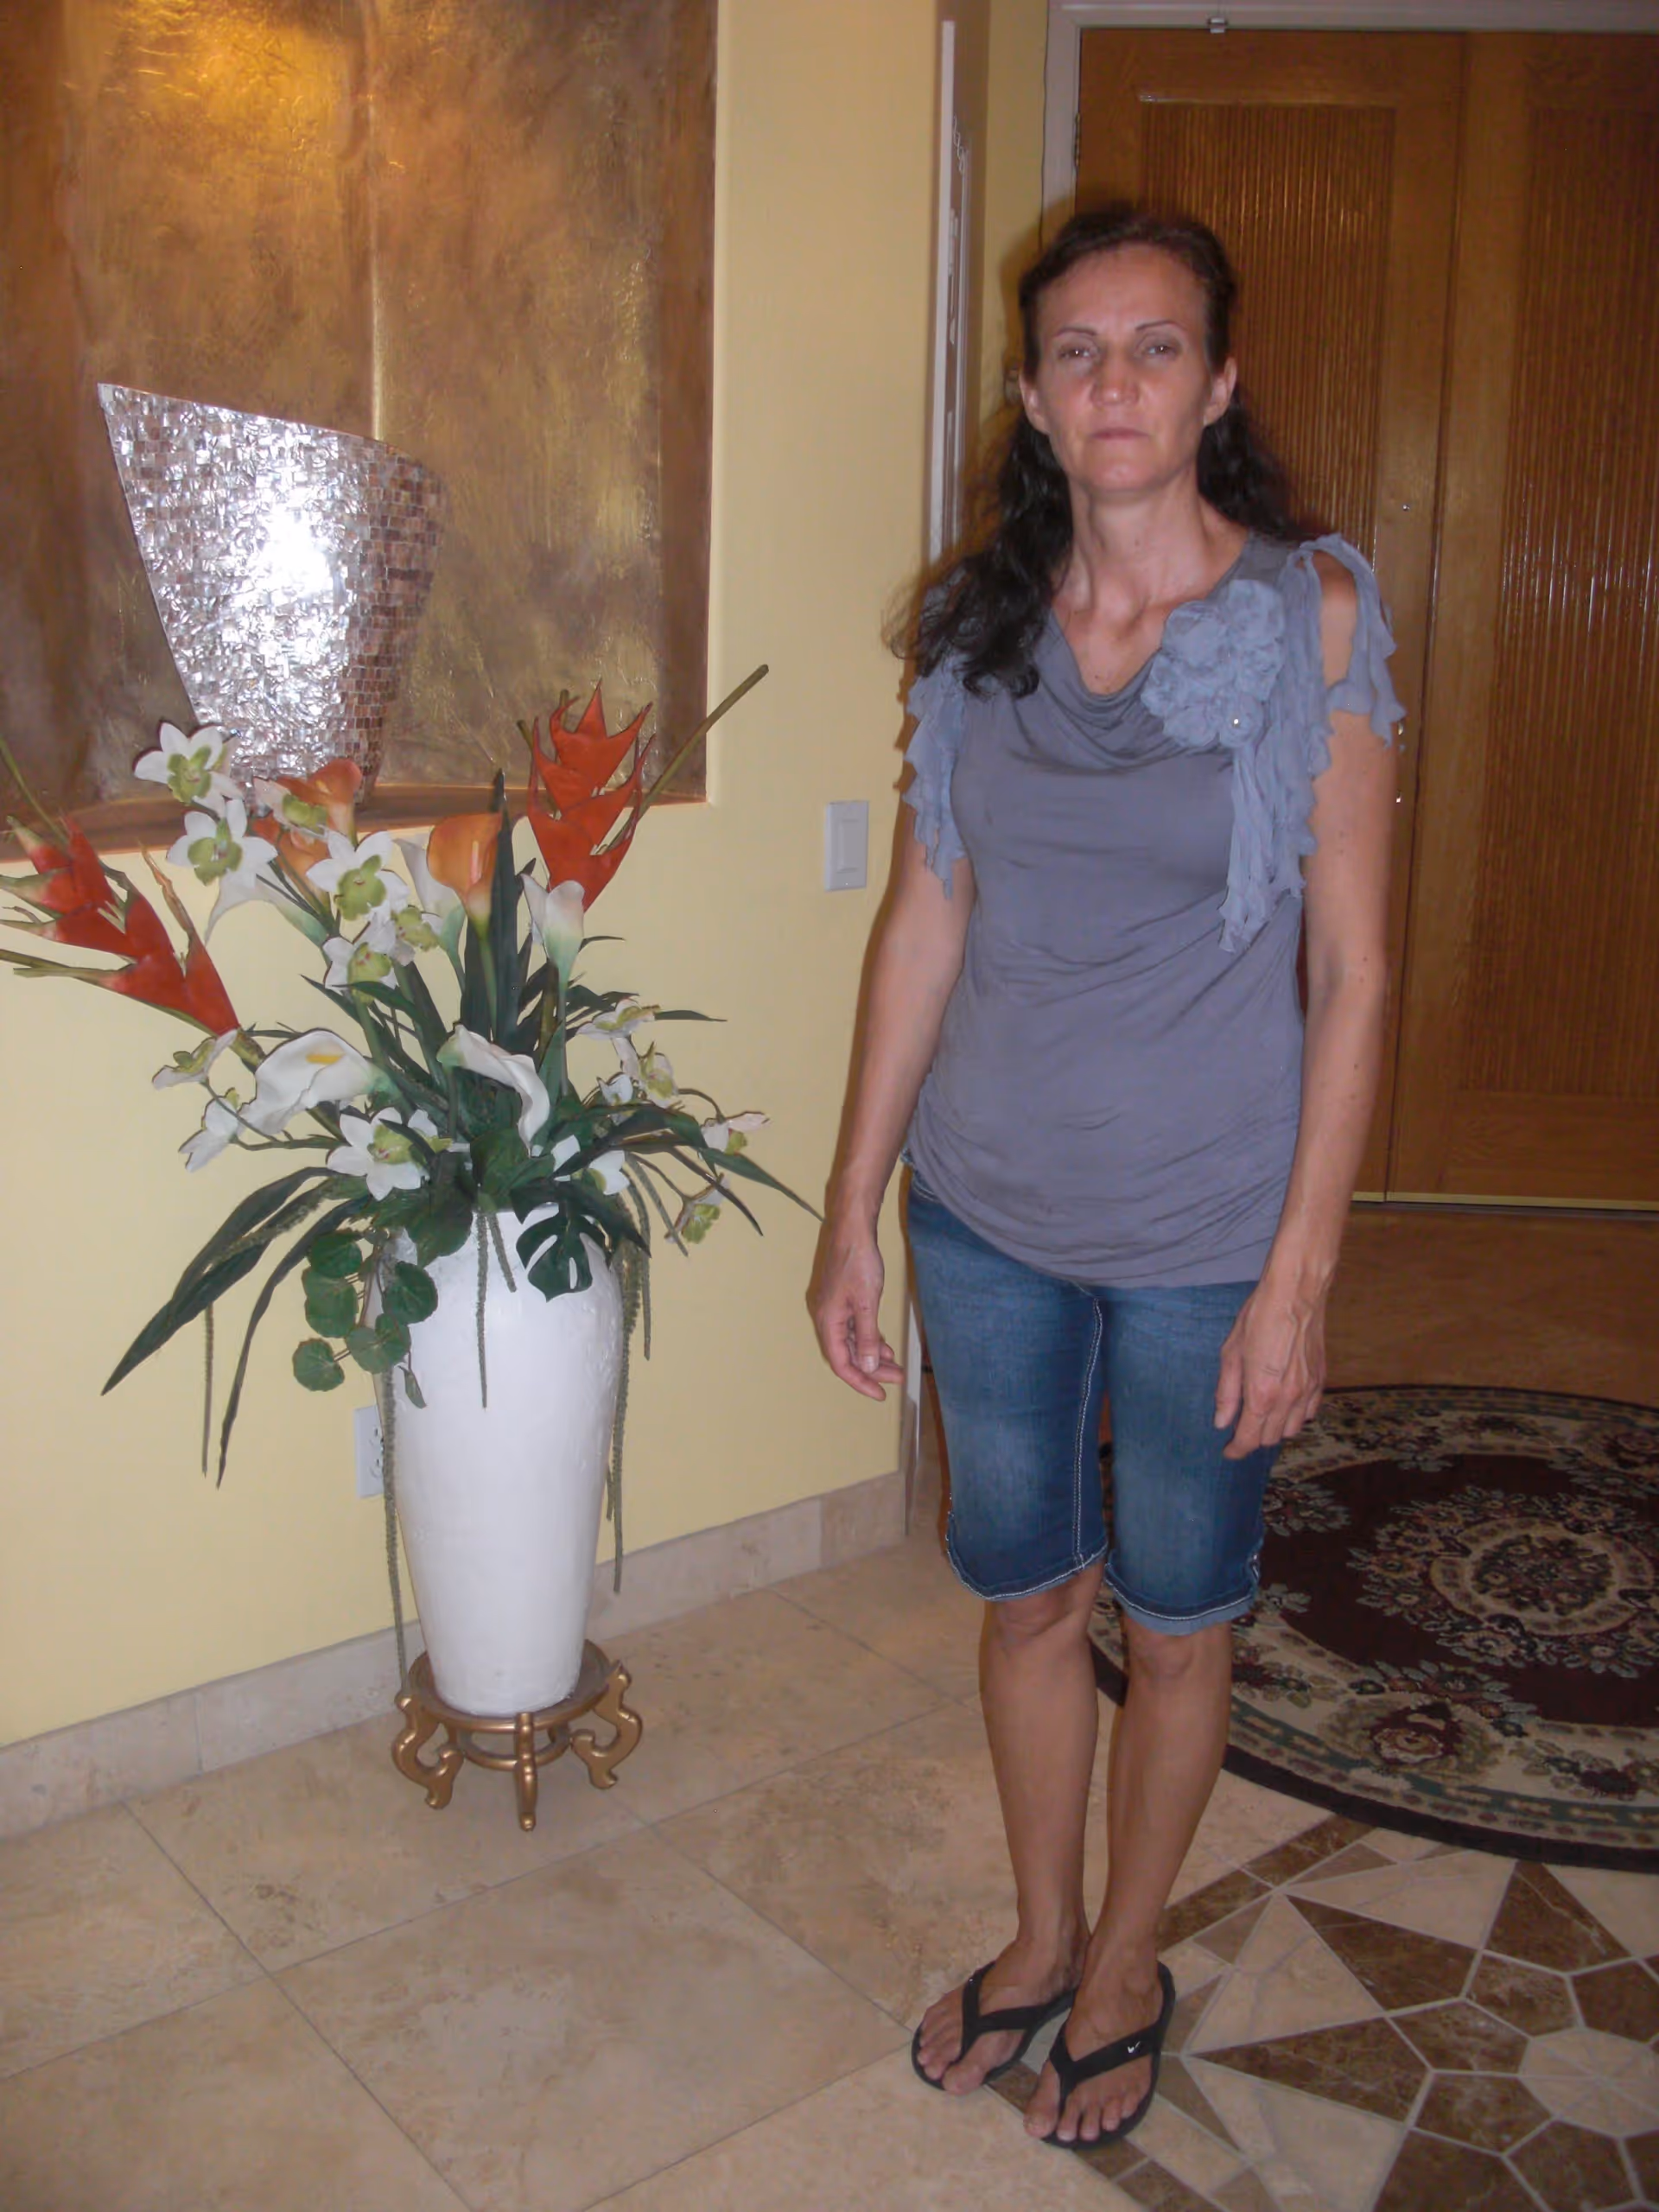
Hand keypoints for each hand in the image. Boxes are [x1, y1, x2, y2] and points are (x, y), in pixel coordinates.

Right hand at [812, 1217, 905, 1400]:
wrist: (852, 1228)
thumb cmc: (858, 1262)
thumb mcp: (867, 1303)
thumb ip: (867, 1337)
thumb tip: (868, 1367)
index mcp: (827, 1321)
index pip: (841, 1363)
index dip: (860, 1382)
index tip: (880, 1394)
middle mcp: (826, 1318)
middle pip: (847, 1354)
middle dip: (871, 1370)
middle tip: (897, 1379)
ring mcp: (832, 1308)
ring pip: (851, 1341)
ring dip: (871, 1355)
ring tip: (895, 1365)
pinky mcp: (841, 1299)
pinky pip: (853, 1328)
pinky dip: (868, 1338)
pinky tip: (884, 1345)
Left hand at [1214, 1277, 1326, 1459]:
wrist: (1297, 1293)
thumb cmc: (1259, 1317)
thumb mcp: (1231, 1352)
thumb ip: (1227, 1391)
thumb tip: (1221, 1421)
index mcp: (1262, 1394)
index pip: (1250, 1438)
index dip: (1237, 1450)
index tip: (1228, 1452)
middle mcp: (1288, 1399)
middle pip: (1271, 1438)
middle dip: (1253, 1439)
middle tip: (1240, 1429)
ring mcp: (1308, 1391)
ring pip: (1292, 1430)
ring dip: (1275, 1430)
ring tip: (1262, 1417)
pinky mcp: (1321, 1381)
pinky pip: (1309, 1413)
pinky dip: (1296, 1417)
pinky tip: (1284, 1405)